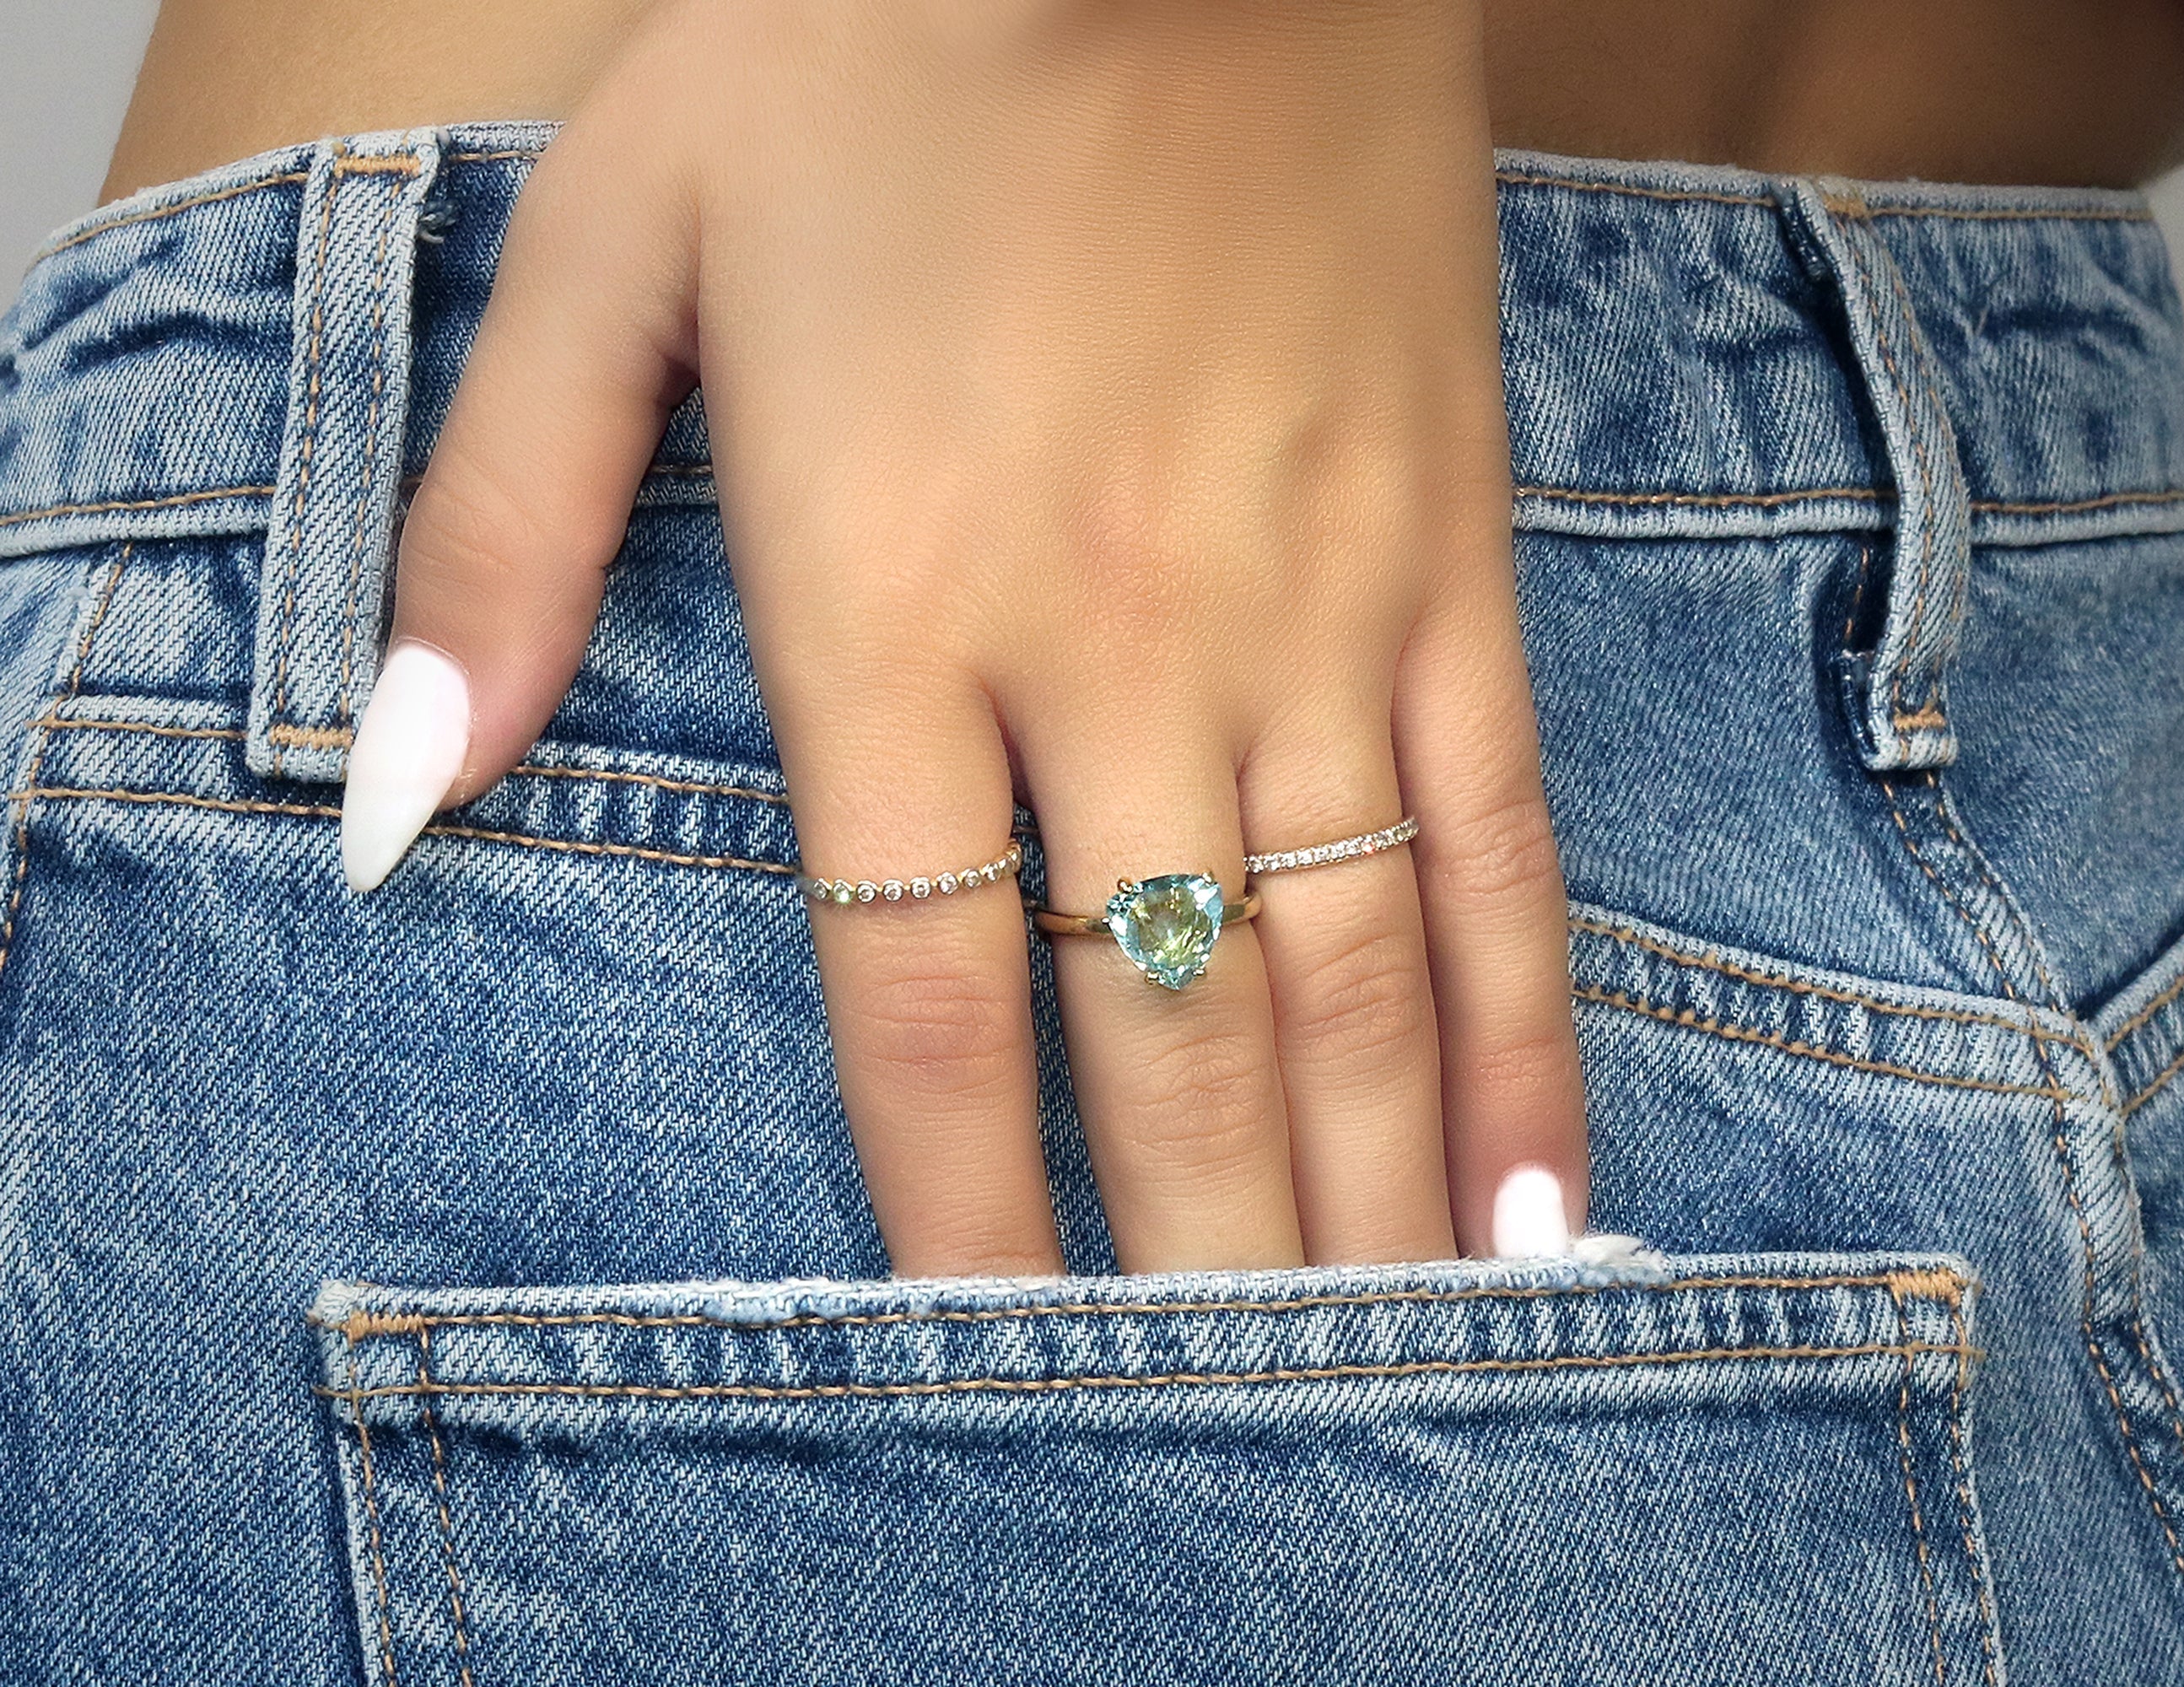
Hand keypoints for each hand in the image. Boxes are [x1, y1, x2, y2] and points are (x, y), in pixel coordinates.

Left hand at [339, 0, 1589, 1274]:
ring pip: (1338, 975)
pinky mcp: (1447, 553)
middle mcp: (1115, 645)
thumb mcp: (616, 233)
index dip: (954, 1215)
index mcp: (889, 591)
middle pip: (1152, 1033)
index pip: (920, 994)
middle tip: (1215, 1444)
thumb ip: (504, 527)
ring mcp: (1311, 608)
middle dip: (1181, 1269)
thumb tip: (403, 796)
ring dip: (1354, 1204)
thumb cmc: (876, 33)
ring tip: (1374, 1379)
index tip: (982, 1364)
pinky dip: (1517, 1025)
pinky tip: (1529, 1186)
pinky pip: (1494, 836)